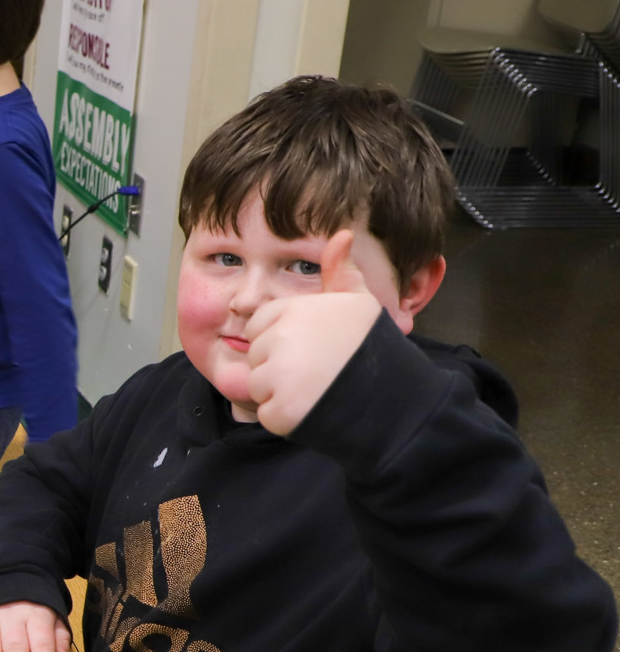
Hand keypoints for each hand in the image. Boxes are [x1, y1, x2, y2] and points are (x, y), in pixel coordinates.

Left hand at [242, 230, 383, 435]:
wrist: (395, 398)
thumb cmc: (372, 347)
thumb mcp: (359, 302)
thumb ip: (341, 271)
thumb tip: (343, 234)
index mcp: (292, 311)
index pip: (258, 327)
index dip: (281, 340)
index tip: (313, 347)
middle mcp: (280, 339)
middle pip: (256, 356)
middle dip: (278, 367)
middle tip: (317, 371)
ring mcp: (279, 376)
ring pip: (258, 385)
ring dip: (281, 393)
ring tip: (318, 389)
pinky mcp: (281, 410)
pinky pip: (268, 413)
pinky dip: (286, 417)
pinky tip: (314, 409)